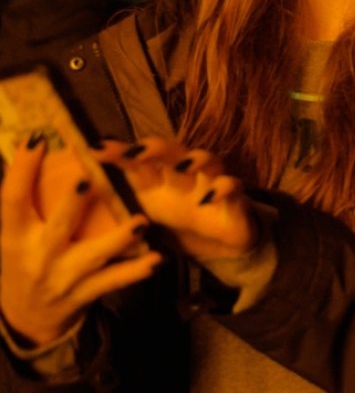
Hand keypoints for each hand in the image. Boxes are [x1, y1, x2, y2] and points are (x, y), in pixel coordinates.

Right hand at [0, 134, 156, 346]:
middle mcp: (37, 256)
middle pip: (57, 227)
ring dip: (119, 239)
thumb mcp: (15, 235)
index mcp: (14, 235)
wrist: (27, 318)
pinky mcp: (84, 293)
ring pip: (94, 255)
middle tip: (87, 179)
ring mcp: (62, 277)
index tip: (38, 139)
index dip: (22, 170)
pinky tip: (157, 260)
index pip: (13, 199)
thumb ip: (25, 203)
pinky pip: (112, 281)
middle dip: (71, 204)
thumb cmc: (24, 261)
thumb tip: (32, 147)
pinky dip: (135, 271)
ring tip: (142, 222)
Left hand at [95, 138, 256, 260]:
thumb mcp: (146, 218)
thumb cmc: (181, 225)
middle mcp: (184, 176)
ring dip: (195, 160)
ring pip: (207, 160)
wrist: (222, 246)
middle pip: (172, 152)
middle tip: (136, 153)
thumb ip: (120, 205)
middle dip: (154, 149)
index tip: (95, 149)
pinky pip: (232, 186)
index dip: (119, 153)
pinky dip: (223, 188)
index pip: (138, 160)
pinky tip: (210, 196)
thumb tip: (78, 195)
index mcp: (159, 180)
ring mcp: (210, 184)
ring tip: (183, 166)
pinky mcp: (234, 199)